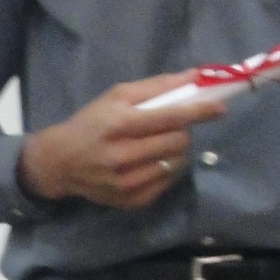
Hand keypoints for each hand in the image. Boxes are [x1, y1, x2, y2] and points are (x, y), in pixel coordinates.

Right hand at [18, 71, 223, 209]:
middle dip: (181, 131)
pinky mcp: (131, 201)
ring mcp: (127, 183)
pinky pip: (167, 182)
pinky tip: (150, 162)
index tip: (219, 108)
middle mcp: (122, 156)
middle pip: (178, 142)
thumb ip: (156, 87)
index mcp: (119, 124)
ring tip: (157, 145)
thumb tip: (195, 78)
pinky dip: (166, 168)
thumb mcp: (116, 96)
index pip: (170, 117)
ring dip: (175, 150)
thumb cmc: (91, 122)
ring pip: (176, 163)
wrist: (60, 162)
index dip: (198, 112)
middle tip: (170, 127)